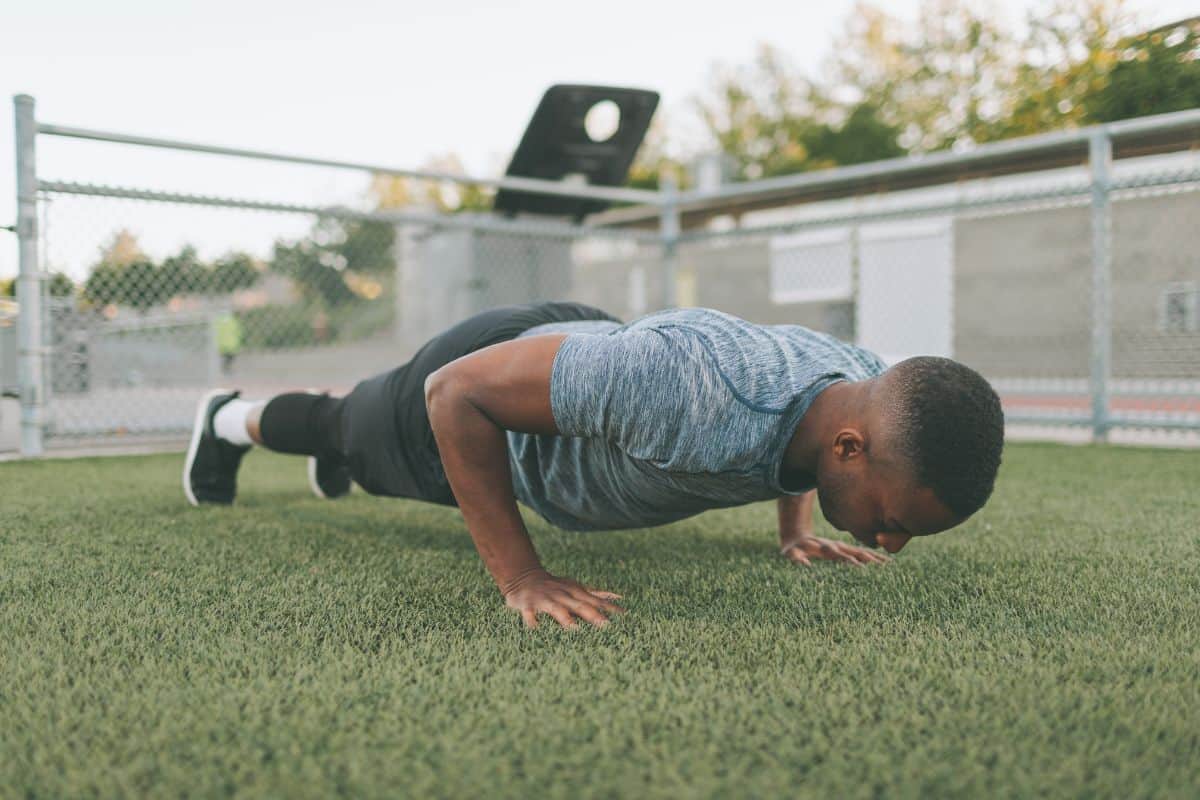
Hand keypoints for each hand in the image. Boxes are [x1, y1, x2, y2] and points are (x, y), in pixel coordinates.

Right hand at [503, 569, 624, 629]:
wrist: (525, 578)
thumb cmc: (556, 587)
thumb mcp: (576, 588)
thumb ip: (596, 594)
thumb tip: (618, 597)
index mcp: (574, 592)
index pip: (595, 600)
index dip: (609, 608)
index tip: (623, 616)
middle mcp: (562, 595)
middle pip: (579, 605)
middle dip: (592, 614)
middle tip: (606, 625)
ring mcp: (545, 599)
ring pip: (556, 608)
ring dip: (565, 618)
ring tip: (574, 628)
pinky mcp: (527, 605)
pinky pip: (529, 613)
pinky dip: (532, 619)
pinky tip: (535, 628)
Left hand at [780, 535, 890, 566]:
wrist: (798, 537)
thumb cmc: (794, 549)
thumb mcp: (791, 553)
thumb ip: (796, 558)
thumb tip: (806, 566)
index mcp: (826, 548)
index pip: (840, 555)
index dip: (850, 561)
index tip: (861, 569)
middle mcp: (837, 546)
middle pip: (856, 552)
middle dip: (869, 559)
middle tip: (883, 568)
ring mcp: (843, 547)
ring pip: (862, 551)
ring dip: (875, 558)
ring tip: (890, 565)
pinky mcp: (845, 549)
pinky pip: (862, 552)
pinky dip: (874, 556)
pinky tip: (885, 563)